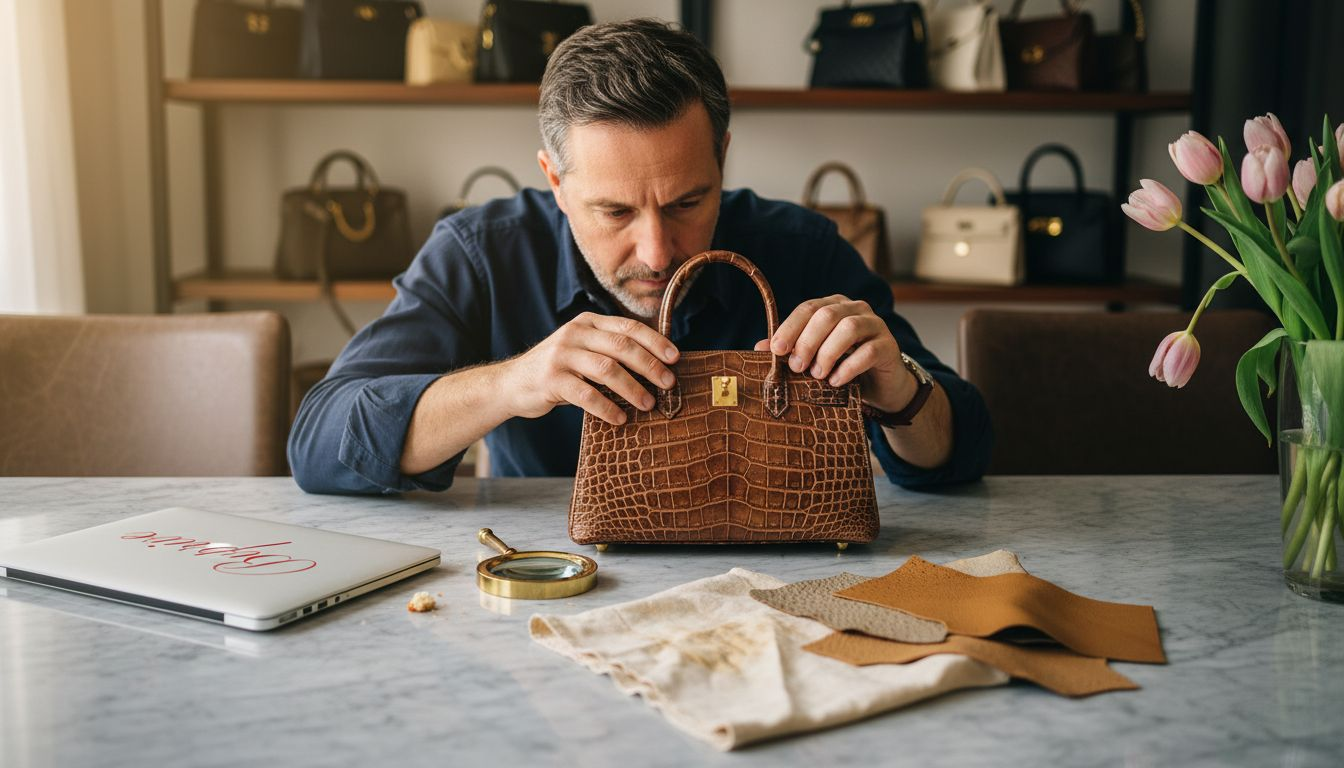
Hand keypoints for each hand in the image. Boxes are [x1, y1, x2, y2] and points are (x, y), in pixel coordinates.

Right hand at [504, 312, 679, 424]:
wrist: (512, 384)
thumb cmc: (558, 371)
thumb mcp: (582, 350)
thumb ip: (609, 350)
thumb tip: (656, 365)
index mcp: (588, 322)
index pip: (628, 327)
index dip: (654, 341)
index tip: (675, 357)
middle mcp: (575, 333)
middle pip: (621, 346)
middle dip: (649, 365)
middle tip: (668, 383)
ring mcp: (561, 356)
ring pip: (606, 369)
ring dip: (633, 388)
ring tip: (649, 404)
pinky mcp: (550, 380)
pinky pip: (586, 394)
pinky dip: (606, 407)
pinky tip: (620, 418)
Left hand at [754, 295, 915, 412]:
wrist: (880, 386)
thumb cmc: (842, 367)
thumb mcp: (814, 358)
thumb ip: (791, 350)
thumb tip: (759, 348)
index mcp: (833, 306)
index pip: (808, 308)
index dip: (790, 327)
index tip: (776, 349)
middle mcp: (855, 309)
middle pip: (826, 316)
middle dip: (807, 341)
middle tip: (796, 367)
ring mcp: (875, 325)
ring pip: (849, 328)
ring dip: (827, 353)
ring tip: (817, 375)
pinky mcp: (888, 346)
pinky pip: (868, 351)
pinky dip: (848, 367)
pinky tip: (836, 381)